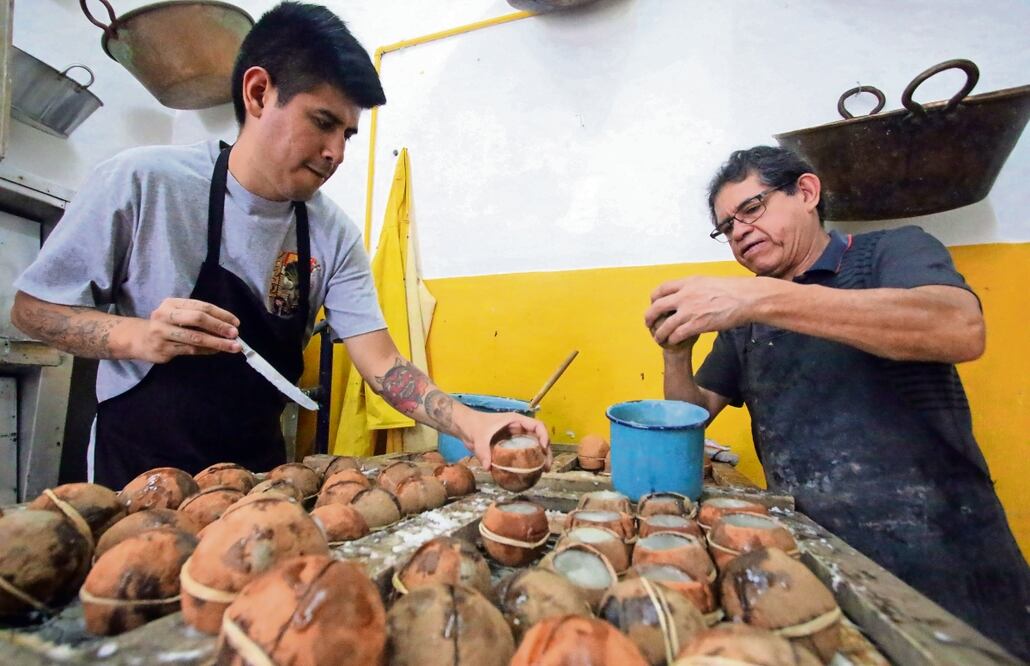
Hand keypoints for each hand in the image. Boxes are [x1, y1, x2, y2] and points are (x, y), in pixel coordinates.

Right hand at [124, 298, 240, 362]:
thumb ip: (198, 317)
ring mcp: (162, 333)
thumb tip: (228, 326)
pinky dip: (207, 351)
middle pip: (197, 320)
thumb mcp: (177, 314)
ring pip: (195, 338)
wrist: (138, 339)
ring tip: (233, 347)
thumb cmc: (165, 324)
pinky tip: (216, 351)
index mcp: (172, 304)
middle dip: (219, 327)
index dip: (221, 314)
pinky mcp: (163, 350)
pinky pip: (191, 350)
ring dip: (217, 343)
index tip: (236, 322)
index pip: (201, 306)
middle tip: (235, 335)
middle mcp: (165, 316)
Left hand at [466, 412, 551, 470]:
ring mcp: (515, 437)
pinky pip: (522, 453)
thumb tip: (488, 467)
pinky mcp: (509, 446)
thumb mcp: (479, 438)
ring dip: (540, 458)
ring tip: (543, 472)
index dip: (544, 436)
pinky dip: (528, 462)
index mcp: (515, 421)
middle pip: (539, 438)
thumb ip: (483, 452)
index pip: (537, 426)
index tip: (543, 448)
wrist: (464, 426)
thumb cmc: (474, 425)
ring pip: (533, 447)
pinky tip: (529, 473)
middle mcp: (518, 428)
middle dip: (546, 452)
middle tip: (547, 467)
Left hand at [645, 276, 765, 345]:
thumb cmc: (733, 290)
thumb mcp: (708, 282)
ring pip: (664, 325)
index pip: (661, 289)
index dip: (654, 298)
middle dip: (649, 317)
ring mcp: (689, 311)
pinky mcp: (696, 325)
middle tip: (649, 324)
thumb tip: (688, 293)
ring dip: (659, 334)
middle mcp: (685, 295)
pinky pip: (676, 335)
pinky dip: (672, 340)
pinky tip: (673, 343)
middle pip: (656, 307)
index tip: (654, 305)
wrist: (746, 298)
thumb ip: (694, 288)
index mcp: (688, 283)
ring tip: (659, 339)